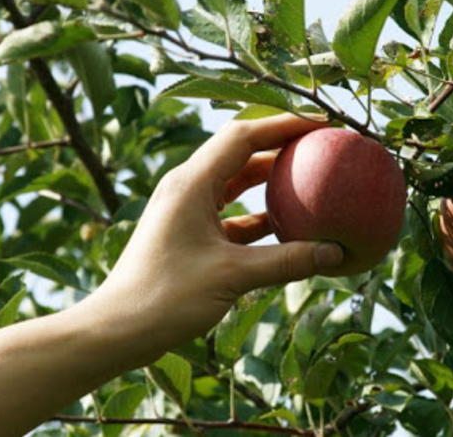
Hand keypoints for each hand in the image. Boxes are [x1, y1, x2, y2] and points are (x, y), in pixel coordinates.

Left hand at [78, 114, 344, 362]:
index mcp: (191, 183)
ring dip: (271, 181)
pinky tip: (289, 228)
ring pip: (236, 183)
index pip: (244, 136)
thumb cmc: (165, 298)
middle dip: (281, 146)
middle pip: (241, 152)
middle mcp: (187, 188)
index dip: (284, 124)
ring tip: (312, 180)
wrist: (117, 329)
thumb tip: (335, 253)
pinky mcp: (189, 234)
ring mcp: (187, 210)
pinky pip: (231, 215)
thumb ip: (286, 261)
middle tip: (322, 147)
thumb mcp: (232, 276)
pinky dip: (259, 217)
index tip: (321, 123)